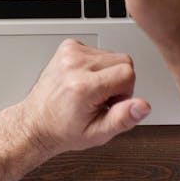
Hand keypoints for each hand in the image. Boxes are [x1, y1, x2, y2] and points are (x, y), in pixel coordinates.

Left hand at [5, 39, 149, 158]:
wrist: (36, 122)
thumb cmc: (63, 129)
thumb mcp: (98, 134)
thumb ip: (123, 119)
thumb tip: (143, 106)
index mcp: (83, 85)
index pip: (128, 74)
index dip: (126, 92)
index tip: (110, 104)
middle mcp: (74, 64)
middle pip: (124, 61)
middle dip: (119, 82)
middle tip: (100, 99)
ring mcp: (68, 53)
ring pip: (112, 55)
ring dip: (107, 73)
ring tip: (90, 91)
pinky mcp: (66, 47)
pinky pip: (97, 50)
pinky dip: (95, 65)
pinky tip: (83, 80)